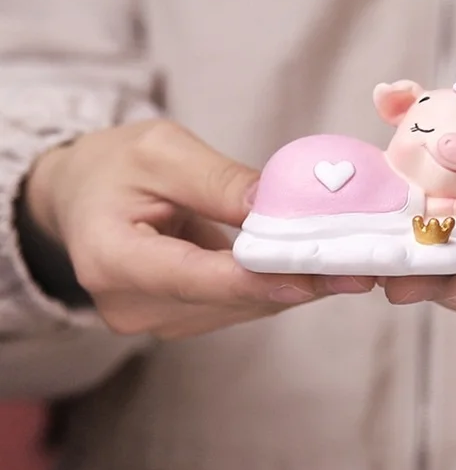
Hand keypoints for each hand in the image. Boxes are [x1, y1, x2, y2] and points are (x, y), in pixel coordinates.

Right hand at [25, 120, 372, 339]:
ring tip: (351, 262)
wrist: (80, 195)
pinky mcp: (178, 317)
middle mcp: (131, 304)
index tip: (315, 273)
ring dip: (296, 284)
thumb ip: (217, 181)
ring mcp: (155, 318)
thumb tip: (279, 206)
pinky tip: (314, 264)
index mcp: (112, 258)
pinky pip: (239, 304)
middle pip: (229, 298)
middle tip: (361, 264)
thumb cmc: (112, 166)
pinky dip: (277, 283)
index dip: (259, 278)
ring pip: (243, 307)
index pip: (195, 276)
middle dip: (296, 279)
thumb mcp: (160, 151)